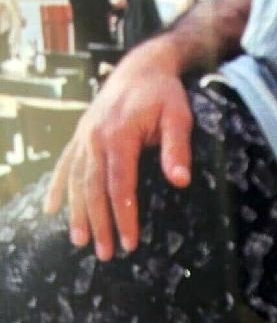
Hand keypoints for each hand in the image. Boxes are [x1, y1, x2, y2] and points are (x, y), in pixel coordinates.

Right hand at [44, 33, 192, 259]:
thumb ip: (177, 148)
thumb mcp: (179, 116)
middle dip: (99, 223)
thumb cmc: (164, 94)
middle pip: (93, 189)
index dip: (123, 216)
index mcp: (118, 135)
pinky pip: (64, 165)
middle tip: (105, 254)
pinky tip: (50, 210)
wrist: (142, 68)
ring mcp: (83, 137)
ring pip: (75, 181)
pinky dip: (56, 188)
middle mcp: (94, 138)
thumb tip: (180, 181)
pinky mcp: (80, 136)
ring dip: (76, 213)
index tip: (129, 243)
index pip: (119, 185)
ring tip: (80, 242)